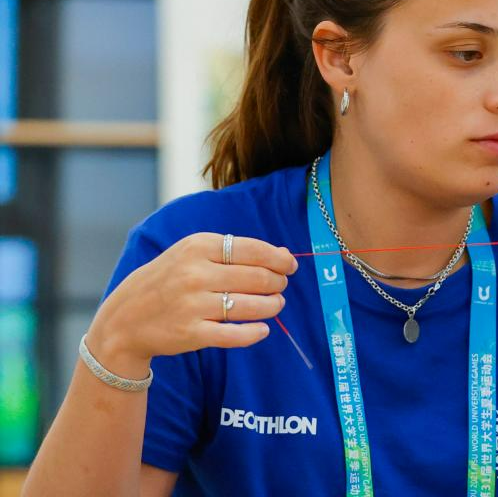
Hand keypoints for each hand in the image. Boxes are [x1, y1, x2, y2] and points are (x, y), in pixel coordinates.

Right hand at [86, 233, 297, 377]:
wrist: (124, 318)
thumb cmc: (167, 280)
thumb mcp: (190, 253)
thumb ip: (231, 250)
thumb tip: (281, 255)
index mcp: (197, 247)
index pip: (254, 250)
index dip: (279, 259)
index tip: (289, 266)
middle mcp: (195, 274)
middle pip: (258, 278)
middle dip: (277, 283)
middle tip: (280, 287)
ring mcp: (192, 305)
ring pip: (252, 306)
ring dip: (272, 306)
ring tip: (275, 305)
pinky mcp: (191, 333)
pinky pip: (235, 334)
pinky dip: (255, 332)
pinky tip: (262, 329)